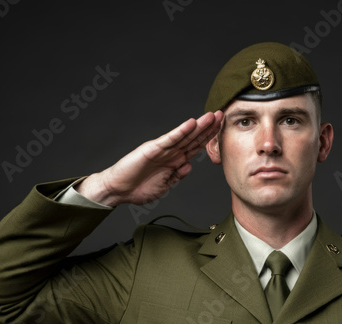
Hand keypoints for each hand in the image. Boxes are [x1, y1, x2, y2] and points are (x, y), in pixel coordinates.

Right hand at [77, 111, 223, 206]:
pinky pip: (170, 139)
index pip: (196, 147)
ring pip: (184, 136)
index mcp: (175, 161)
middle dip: (208, 128)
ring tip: (211, 116)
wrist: (119, 190)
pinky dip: (180, 132)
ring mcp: (162, 149)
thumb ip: (177, 175)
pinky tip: (191, 124)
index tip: (222, 130)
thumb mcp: (165, 185)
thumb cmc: (139, 188)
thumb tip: (189, 165)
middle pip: (193, 138)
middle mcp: (171, 153)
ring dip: (198, 126)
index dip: (209, 138)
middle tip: (222, 115)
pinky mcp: (152, 149)